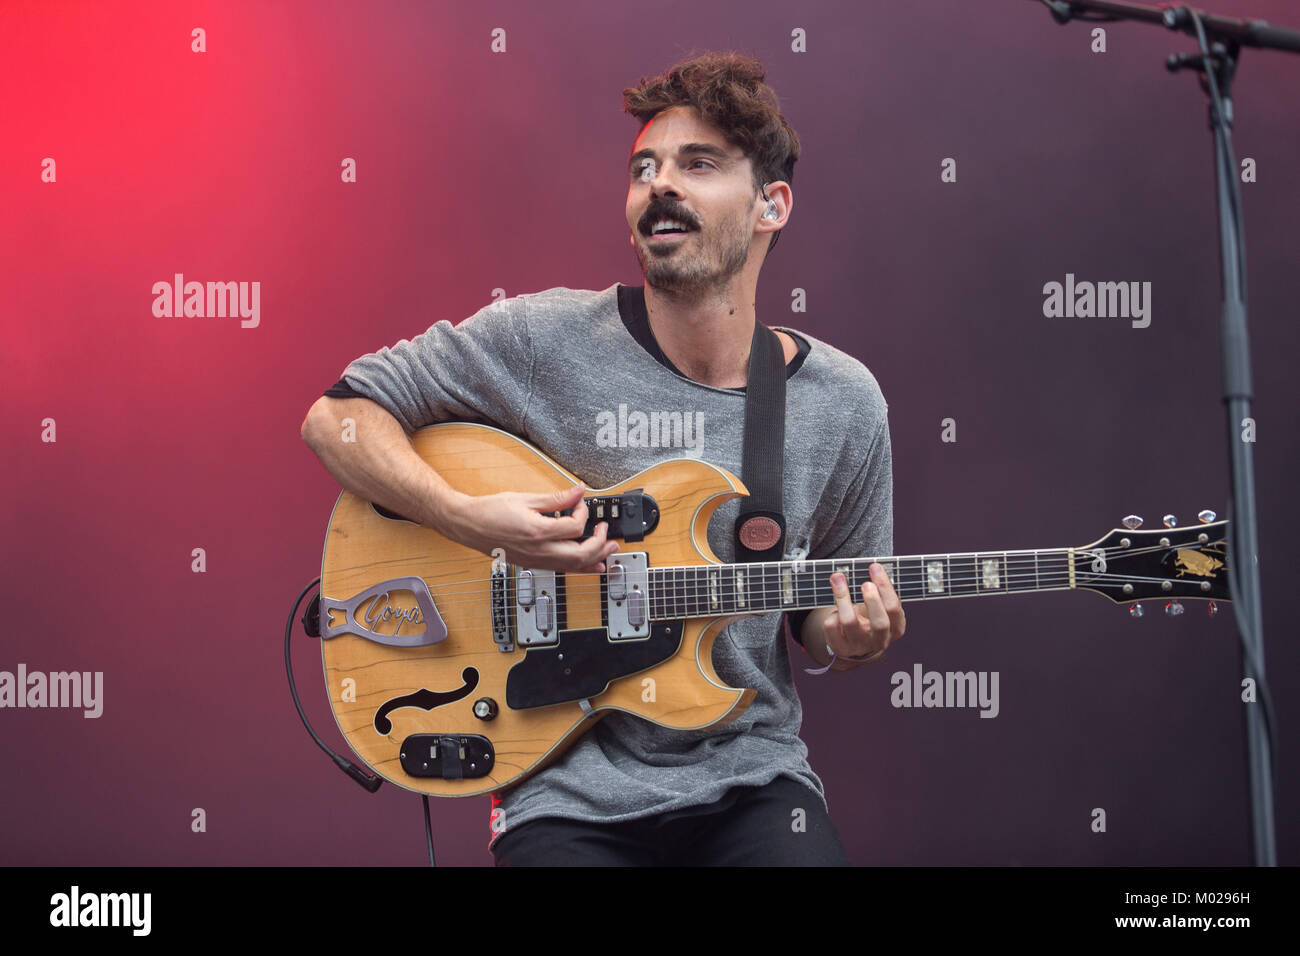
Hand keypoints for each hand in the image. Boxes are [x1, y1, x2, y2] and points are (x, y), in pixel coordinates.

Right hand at [444, 482, 618, 572]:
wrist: (468, 525)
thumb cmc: (490, 511)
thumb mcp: (526, 498)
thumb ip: (556, 498)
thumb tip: (578, 491)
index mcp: (537, 532)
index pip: (575, 527)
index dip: (584, 512)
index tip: (581, 503)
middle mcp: (538, 551)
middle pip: (581, 555)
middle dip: (601, 544)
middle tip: (607, 532)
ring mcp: (536, 560)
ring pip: (574, 567)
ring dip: (595, 559)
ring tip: (609, 551)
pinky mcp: (533, 564)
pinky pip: (562, 569)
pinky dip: (580, 568)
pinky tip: (591, 565)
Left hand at [821, 563, 905, 666]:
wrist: (857, 644)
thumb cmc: (871, 618)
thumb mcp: (881, 608)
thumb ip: (879, 591)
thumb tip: (873, 567)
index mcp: (895, 628)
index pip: (894, 609)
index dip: (885, 587)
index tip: (875, 567)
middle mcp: (879, 640)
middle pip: (880, 623)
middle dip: (872, 600)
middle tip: (865, 583)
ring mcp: (859, 645)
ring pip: (850, 621)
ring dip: (843, 597)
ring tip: (838, 578)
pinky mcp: (840, 647)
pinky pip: (832, 627)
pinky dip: (831, 613)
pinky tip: (834, 607)